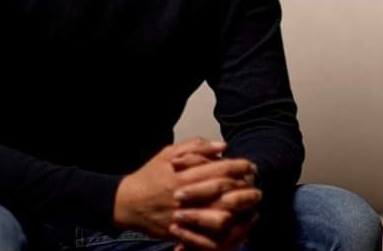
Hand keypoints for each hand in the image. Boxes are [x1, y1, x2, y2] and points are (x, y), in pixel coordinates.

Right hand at [112, 138, 253, 239]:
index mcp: (181, 175)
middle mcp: (184, 196)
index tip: (250, 166)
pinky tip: (236, 224)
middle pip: (221, 192)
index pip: (217, 170)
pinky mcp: (181, 233)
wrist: (126, 204)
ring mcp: (182, 217)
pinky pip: (207, 236)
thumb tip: (222, 146)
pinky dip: (224, 232)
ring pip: (218, 217)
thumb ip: (194, 148)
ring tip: (250, 206)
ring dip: (237, 211)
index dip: (238, 167)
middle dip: (243, 188)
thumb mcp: (167, 154)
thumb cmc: (149, 176)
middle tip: (256, 185)